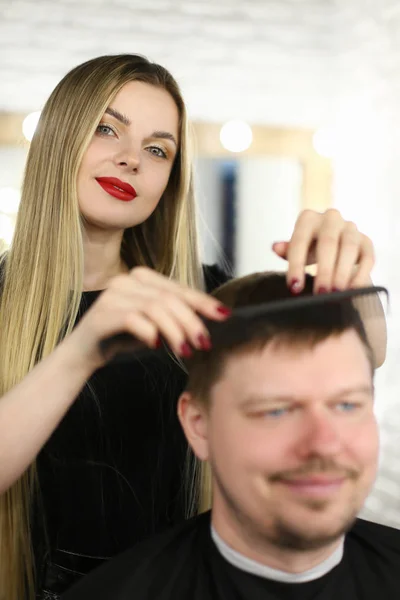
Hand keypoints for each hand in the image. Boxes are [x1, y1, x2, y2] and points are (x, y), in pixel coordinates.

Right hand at [69, 267, 230, 370]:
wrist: (85, 352)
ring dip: (175, 331)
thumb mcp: (155, 324)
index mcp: (142, 277)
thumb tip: (212, 317)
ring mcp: (114, 294)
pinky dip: (150, 333)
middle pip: (170, 298)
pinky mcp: (104, 312)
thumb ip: (176, 315)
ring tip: (185, 351)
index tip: (223, 316)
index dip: (203, 302)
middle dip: (191, 322)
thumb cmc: (123, 336)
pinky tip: (156, 346)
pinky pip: (135, 319)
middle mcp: (127, 280)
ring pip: (156, 308)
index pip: (179, 288)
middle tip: (204, 343)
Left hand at [272, 209, 374, 293]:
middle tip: (320, 293)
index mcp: (308, 219)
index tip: (294, 287)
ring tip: (336, 292)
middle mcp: (331, 218)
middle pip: (328, 242)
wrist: (334, 243)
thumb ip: (287, 250)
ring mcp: (350, 228)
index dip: (296, 265)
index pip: (300, 241)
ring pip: (349, 247)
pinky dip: (361, 274)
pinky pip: (367, 257)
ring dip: (343, 272)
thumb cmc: (309, 248)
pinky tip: (353, 290)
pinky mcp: (366, 242)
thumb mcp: (296, 249)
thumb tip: (276, 247)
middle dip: (324, 270)